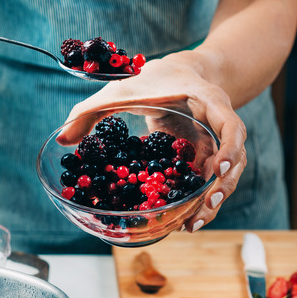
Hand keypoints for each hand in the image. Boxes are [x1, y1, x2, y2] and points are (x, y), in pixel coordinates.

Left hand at [59, 54, 246, 232]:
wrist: (178, 73)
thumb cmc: (154, 79)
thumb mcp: (121, 90)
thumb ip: (92, 111)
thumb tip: (62, 140)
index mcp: (210, 103)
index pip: (232, 127)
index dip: (228, 149)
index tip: (215, 169)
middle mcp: (219, 125)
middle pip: (234, 160)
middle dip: (224, 186)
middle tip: (205, 205)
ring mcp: (215, 143)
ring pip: (225, 177)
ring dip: (213, 201)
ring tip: (193, 224)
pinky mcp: (205, 156)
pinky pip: (209, 180)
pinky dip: (200, 199)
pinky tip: (186, 219)